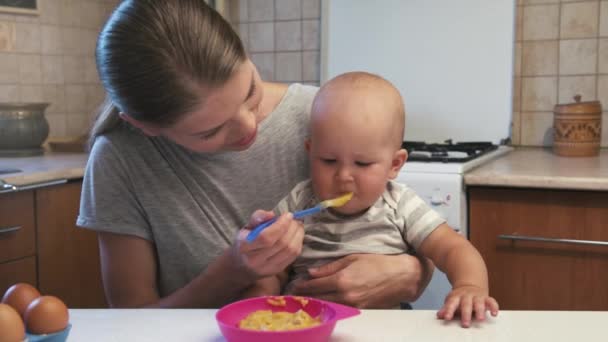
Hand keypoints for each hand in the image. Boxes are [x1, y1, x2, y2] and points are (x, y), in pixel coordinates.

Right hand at [233, 210, 303, 278]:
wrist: (243, 264)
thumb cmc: (246, 240)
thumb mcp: (247, 226)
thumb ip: (258, 217)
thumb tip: (271, 214)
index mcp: (244, 246)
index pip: (266, 237)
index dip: (281, 225)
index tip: (288, 215)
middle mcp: (255, 260)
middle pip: (281, 243)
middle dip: (292, 228)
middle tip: (295, 219)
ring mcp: (267, 268)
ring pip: (290, 250)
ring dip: (298, 235)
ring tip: (298, 225)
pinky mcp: (277, 270)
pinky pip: (293, 256)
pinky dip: (298, 243)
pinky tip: (297, 235)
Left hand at [286, 253, 430, 307]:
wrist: (401, 276)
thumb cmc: (377, 262)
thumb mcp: (352, 259)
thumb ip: (330, 267)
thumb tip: (311, 272)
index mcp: (341, 280)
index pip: (315, 285)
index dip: (302, 286)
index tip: (293, 286)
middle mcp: (344, 296)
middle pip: (318, 299)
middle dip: (305, 297)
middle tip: (294, 295)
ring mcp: (352, 305)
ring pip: (327, 306)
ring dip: (316, 303)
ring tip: (305, 300)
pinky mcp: (359, 310)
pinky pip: (339, 309)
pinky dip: (330, 306)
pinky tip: (323, 303)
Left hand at [437, 285, 498, 327]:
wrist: (469, 285)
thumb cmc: (459, 298)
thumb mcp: (451, 301)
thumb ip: (446, 308)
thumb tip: (439, 315)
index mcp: (456, 296)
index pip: (451, 303)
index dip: (449, 310)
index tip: (447, 317)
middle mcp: (467, 296)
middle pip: (466, 304)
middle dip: (466, 314)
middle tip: (465, 324)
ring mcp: (477, 296)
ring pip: (479, 302)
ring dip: (480, 311)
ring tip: (480, 319)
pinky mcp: (486, 298)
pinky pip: (491, 301)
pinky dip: (494, 307)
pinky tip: (494, 313)